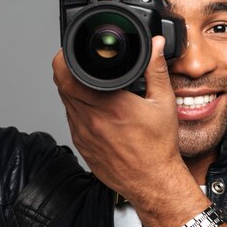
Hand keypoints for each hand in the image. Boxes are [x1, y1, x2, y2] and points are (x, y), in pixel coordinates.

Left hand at [53, 36, 191, 207]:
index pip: (66, 76)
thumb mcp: (163, 103)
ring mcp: (82, 135)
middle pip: (62, 86)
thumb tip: (155, 45)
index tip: (74, 54)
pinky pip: (71, 121)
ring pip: (65, 103)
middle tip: (83, 66)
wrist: (153, 182)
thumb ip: (156, 69)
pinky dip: (78, 110)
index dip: (64, 60)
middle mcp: (90, 120)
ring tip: (91, 86)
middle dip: (69, 72)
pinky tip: (96, 110)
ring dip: (73, 91)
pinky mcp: (81, 146)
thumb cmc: (158, 147)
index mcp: (108, 105)